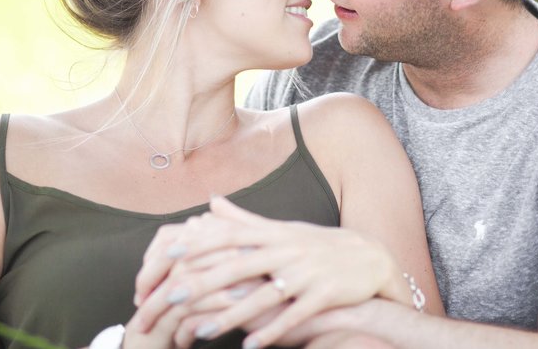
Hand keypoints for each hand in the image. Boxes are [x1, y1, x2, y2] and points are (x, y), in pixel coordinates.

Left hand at [134, 197, 399, 348]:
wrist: (369, 258)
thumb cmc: (316, 245)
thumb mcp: (281, 229)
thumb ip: (244, 219)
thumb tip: (211, 202)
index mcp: (273, 234)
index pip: (229, 235)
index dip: (198, 244)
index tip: (167, 254)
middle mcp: (286, 250)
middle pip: (238, 266)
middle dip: (202, 282)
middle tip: (170, 298)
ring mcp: (306, 273)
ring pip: (263, 295)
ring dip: (231, 316)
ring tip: (202, 333)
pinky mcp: (324, 294)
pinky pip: (294, 316)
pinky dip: (272, 331)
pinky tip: (249, 347)